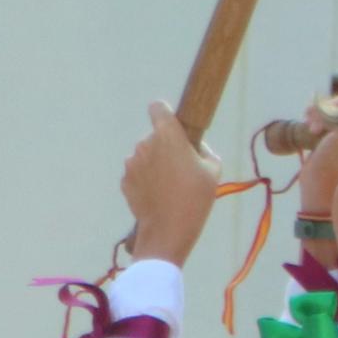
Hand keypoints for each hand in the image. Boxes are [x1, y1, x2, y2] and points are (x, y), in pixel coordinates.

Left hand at [122, 100, 222, 268]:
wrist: (168, 230)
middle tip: (180, 170)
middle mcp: (145, 143)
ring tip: (169, 187)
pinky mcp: (124, 180)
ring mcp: (131, 163)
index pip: (158, 108)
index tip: (172, 126)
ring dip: (153, 165)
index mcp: (168, 134)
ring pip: (144, 156)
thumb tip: (194, 148)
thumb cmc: (195, 197)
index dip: (164, 114)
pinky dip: (144, 180)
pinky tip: (156, 196)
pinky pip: (137, 174)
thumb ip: (203, 150)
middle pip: (154, 137)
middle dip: (165, 148)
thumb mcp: (213, 169)